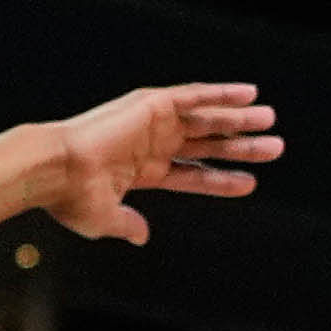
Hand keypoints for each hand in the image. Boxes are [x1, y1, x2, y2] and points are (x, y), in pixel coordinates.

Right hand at [34, 84, 280, 244]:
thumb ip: (127, 225)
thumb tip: (143, 236)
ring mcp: (152, 124)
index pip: (193, 175)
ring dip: (239, 120)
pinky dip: (221, 94)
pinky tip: (248, 94)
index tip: (251, 184)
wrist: (56, 170)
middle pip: (208, 146)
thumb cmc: (71, 197)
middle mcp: (151, 144)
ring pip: (207, 120)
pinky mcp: (151, 105)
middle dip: (241, 147)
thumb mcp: (104, 220)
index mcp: (142, 171)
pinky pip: (194, 96)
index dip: (222, 179)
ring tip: (270, 121)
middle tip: (274, 148)